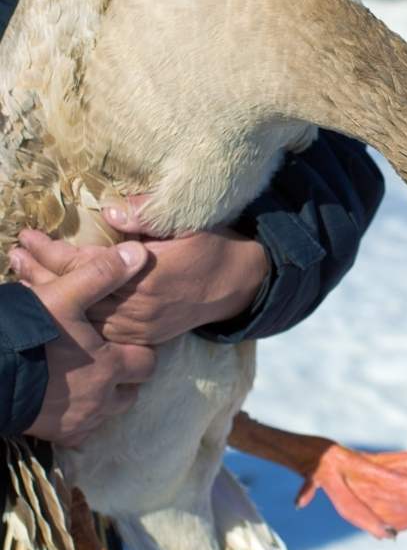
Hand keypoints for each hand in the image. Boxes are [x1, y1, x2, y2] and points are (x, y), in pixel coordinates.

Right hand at [10, 239, 155, 446]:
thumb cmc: (26, 334)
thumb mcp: (64, 295)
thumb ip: (103, 274)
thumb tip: (138, 253)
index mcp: (110, 366)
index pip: (147, 363)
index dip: (140, 351)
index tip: (127, 341)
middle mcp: (100, 399)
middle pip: (130, 393)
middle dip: (124, 378)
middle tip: (107, 360)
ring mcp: (76, 421)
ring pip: (106, 413)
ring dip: (102, 398)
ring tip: (85, 377)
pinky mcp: (53, 435)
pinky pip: (78, 432)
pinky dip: (77, 417)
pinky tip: (63, 398)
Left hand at [13, 197, 269, 344]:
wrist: (241, 283)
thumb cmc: (214, 246)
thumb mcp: (188, 223)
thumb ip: (149, 217)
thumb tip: (111, 213)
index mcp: (148, 275)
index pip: (87, 266)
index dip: (53, 252)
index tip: (29, 236)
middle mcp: (140, 306)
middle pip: (78, 295)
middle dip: (41, 276)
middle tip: (14, 257)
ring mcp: (142, 326)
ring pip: (85, 317)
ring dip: (53, 299)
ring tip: (25, 279)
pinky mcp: (146, 336)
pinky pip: (102, 332)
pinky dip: (77, 318)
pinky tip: (60, 308)